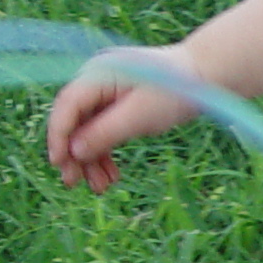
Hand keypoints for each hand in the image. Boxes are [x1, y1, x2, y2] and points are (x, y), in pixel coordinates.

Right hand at [45, 46, 203, 191]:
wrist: (204, 76)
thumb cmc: (174, 91)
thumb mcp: (138, 116)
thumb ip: (104, 133)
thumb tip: (73, 152)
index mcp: (98, 74)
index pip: (67, 106)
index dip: (58, 136)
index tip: (58, 164)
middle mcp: (97, 81)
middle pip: (74, 121)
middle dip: (74, 154)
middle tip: (73, 184)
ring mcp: (107, 94)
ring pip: (88, 131)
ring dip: (91, 160)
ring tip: (101, 188)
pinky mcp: (118, 106)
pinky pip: (104, 131)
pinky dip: (105, 153)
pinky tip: (111, 176)